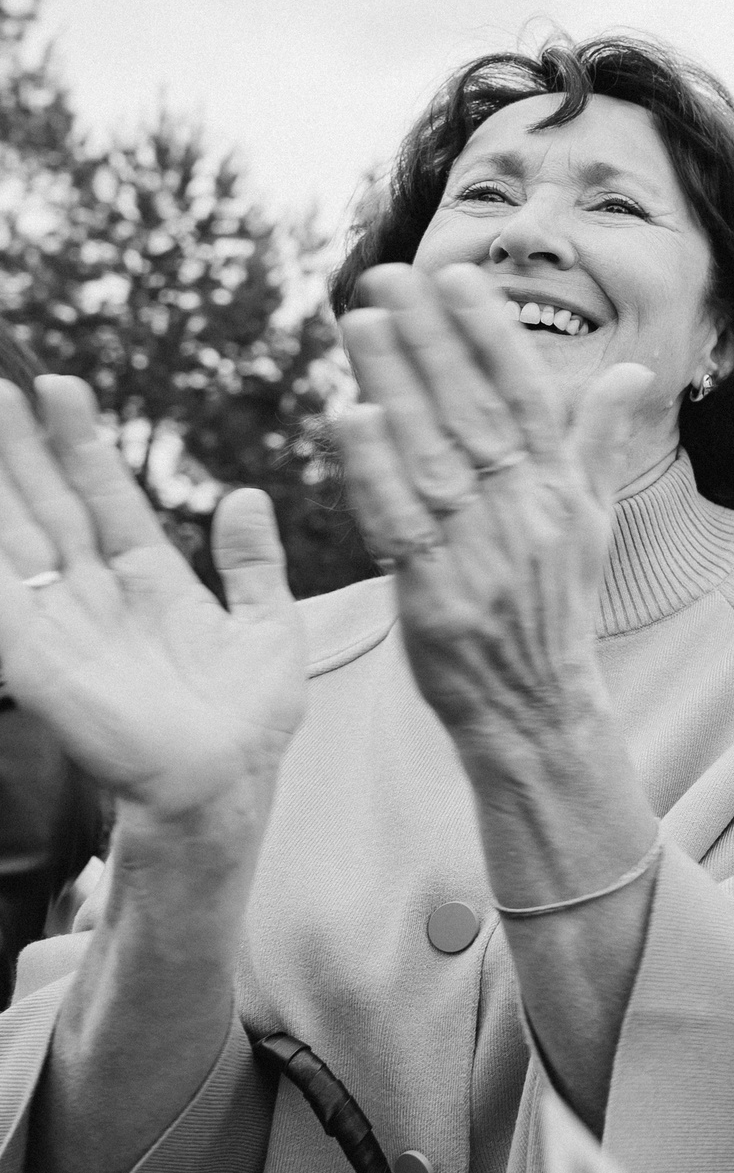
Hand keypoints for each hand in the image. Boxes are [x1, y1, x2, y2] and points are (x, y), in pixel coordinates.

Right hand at [0, 378, 305, 824]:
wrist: (227, 787)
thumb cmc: (250, 723)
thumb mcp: (267, 624)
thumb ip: (253, 561)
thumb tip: (247, 495)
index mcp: (150, 583)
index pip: (105, 499)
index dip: (82, 445)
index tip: (63, 387)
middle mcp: (97, 598)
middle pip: (52, 506)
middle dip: (24, 448)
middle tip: (1, 385)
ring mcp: (62, 625)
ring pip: (19, 538)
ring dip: (0, 487)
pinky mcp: (37, 660)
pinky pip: (0, 600)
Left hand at [337, 263, 651, 761]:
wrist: (537, 706)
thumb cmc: (555, 607)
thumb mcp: (591, 521)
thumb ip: (598, 442)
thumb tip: (629, 374)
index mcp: (560, 490)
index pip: (525, 395)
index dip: (490, 334)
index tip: (457, 279)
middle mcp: (524, 512)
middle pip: (471, 411)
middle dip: (429, 339)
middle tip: (388, 278)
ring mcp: (480, 552)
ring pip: (431, 453)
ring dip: (393, 384)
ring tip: (360, 323)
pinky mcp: (435, 594)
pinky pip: (401, 521)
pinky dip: (373, 470)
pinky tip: (347, 418)